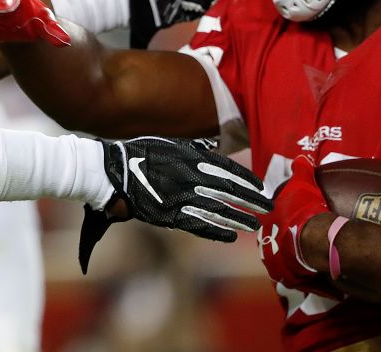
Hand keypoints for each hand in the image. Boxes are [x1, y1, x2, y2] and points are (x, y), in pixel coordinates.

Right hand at [79, 136, 271, 272]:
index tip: (262, 188)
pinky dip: (216, 231)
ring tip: (253, 225)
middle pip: (228, 191)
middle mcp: (190, 177)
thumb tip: (214, 149)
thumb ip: (193, 149)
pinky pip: (198, 224)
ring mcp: (180, 197)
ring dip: (237, 218)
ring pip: (217, 210)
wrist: (112, 170)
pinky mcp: (169, 215)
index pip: (228, 170)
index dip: (247, 181)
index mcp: (191, 157)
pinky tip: (230, 236)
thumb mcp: (170, 144)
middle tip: (267, 207)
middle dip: (250, 200)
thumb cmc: (139, 153)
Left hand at [256, 156, 338, 296]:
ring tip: (304, 259)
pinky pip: (293, 278)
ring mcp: (274, 261)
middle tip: (295, 241)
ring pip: (279, 262)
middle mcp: (265, 242)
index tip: (286, 222)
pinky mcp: (286, 277)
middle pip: (270, 242)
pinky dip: (302, 277)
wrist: (315, 238)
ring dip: (289, 260)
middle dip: (279, 242)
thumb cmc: (305, 210)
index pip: (265, 221)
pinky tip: (312, 276)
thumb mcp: (303, 185)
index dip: (275, 221)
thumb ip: (301, 171)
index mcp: (265, 221)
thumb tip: (302, 159)